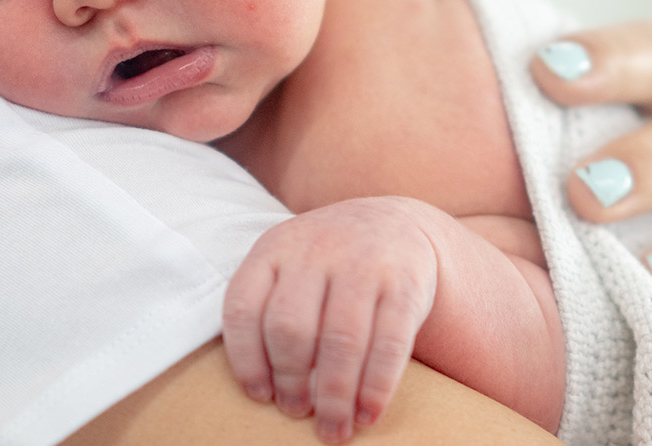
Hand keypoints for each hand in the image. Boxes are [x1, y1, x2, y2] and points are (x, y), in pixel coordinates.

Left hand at [222, 197, 440, 443]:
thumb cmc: (329, 265)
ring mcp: (364, 263)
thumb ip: (268, 311)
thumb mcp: (289, 266)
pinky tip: (368, 412)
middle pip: (291, 328)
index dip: (246, 360)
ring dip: (334, 395)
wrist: (395, 225)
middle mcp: (317, 250)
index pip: (244, 308)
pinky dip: (377, 386)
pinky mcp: (406, 283)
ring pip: (342, 340)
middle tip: (296, 411)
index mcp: (274, 248)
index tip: (260, 395)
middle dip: (291, 381)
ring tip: (334, 428)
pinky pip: (389, 343)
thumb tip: (264, 392)